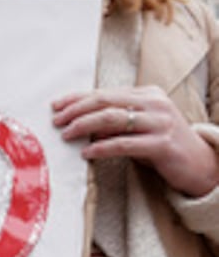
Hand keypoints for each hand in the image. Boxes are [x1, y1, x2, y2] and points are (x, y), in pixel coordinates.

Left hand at [52, 85, 218, 196]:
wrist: (201, 165)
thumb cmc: (163, 145)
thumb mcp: (138, 127)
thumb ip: (114, 121)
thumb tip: (79, 123)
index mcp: (147, 94)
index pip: (104, 92)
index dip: (77, 98)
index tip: (55, 105)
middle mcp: (154, 104)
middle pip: (105, 101)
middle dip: (76, 110)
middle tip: (56, 121)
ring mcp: (160, 123)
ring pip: (112, 118)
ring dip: (84, 126)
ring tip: (66, 135)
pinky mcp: (162, 144)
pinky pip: (124, 143)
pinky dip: (101, 147)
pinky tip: (86, 152)